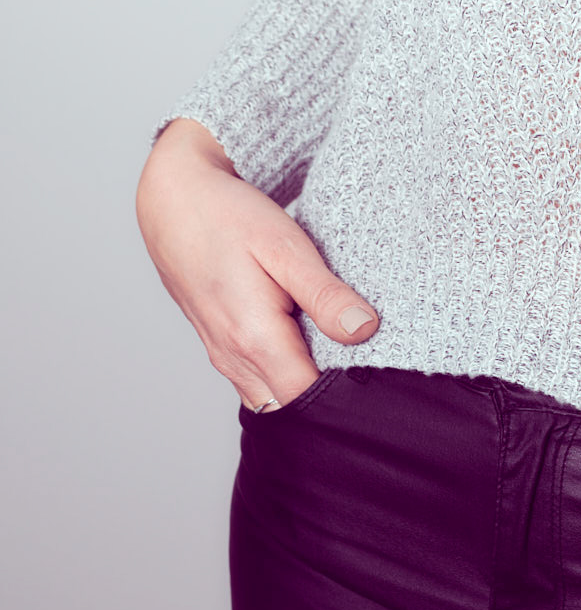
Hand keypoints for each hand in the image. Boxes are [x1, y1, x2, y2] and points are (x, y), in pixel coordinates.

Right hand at [135, 117, 378, 409]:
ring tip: (338, 353)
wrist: (176, 203)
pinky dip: (283, 374)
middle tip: (365, 366)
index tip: (375, 374)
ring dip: (303, 385)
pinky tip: (308, 344)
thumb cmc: (231, 219)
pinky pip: (257, 380)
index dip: (344, 395)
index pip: (307, 398)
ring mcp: (223, 356)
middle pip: (290, 406)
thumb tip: (363, 330)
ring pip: (271, 397)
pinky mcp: (221, 347)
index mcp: (255, 338)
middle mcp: (234, 359)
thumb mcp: (286, 247)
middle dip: (327, 397)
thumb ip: (324, 294)